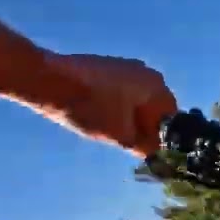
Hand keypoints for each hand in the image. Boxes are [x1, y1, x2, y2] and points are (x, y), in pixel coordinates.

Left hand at [39, 52, 177, 156]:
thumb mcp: (120, 135)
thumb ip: (143, 146)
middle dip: (144, 126)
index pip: (171, 117)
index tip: (148, 151)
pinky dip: (117, 104)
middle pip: (154, 106)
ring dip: (129, 116)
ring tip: (111, 131)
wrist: (48, 80)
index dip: (161, 137)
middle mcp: (146, 71)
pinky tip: (100, 115)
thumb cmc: (90, 107)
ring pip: (136, 98)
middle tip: (128, 143)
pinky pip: (121, 90)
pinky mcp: (106, 65)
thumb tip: (155, 154)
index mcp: (156, 85)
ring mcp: (125, 65)